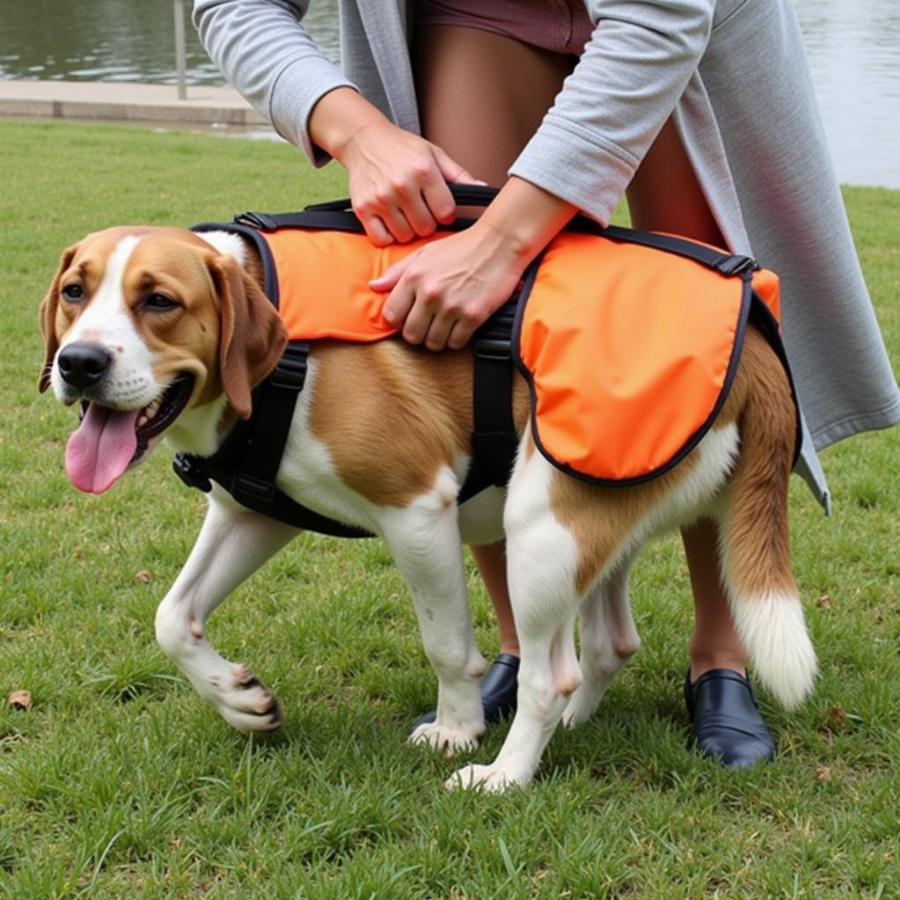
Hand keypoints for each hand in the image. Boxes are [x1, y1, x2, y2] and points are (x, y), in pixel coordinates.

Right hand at [342, 118, 482, 245]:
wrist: (363, 139)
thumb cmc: (402, 148)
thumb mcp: (434, 154)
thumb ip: (459, 175)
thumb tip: (483, 188)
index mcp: (424, 171)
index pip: (446, 213)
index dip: (445, 214)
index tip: (439, 208)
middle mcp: (402, 185)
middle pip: (426, 228)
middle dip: (426, 223)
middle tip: (421, 211)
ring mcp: (381, 198)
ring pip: (405, 236)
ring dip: (408, 230)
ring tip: (405, 215)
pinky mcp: (363, 208)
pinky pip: (381, 239)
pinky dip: (387, 235)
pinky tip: (390, 222)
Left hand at [370, 177, 577, 350]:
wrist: (500, 243)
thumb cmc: (462, 247)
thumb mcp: (424, 253)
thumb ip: (397, 272)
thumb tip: (374, 287)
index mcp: (414, 277)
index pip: (392, 315)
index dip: (398, 321)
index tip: (408, 318)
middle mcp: (430, 293)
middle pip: (411, 335)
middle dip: (417, 334)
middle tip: (426, 326)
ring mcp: (452, 306)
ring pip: (433, 342)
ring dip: (436, 339)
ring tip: (443, 328)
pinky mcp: (473, 316)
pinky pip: (456, 343)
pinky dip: (456, 340)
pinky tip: (459, 328)